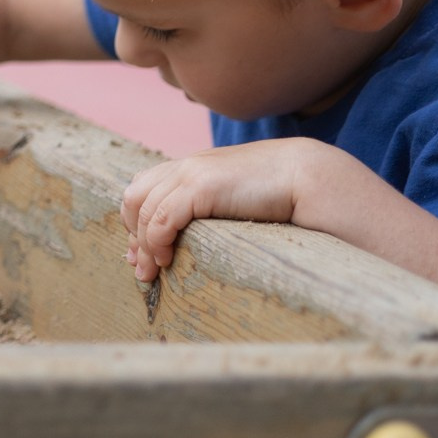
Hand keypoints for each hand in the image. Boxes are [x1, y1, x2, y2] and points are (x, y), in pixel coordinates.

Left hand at [121, 138, 332, 281]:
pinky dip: (156, 241)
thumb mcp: (232, 195)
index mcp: (189, 166)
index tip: (137, 252)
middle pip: (134, 199)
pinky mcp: (200, 188)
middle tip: (139, 267)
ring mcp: (190, 174)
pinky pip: (162, 219)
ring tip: (150, 272)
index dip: (134, 221)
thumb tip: (192, 233)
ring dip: (143, 246)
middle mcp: (184, 166)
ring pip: (145, 212)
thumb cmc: (277, 191)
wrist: (305, 174)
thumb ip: (210, 203)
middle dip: (132, 234)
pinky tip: (165, 259)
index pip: (142, 188)